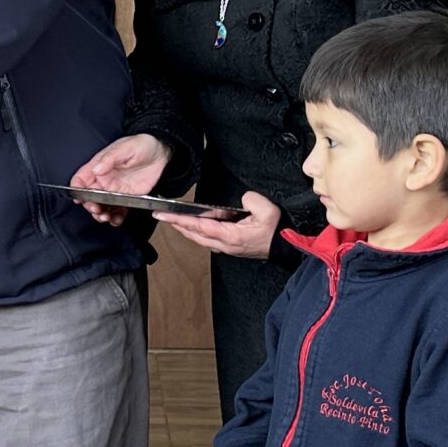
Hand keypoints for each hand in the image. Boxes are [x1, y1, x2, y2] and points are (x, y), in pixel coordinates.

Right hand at [71, 133, 172, 222]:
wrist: (160, 153)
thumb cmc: (141, 145)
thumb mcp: (125, 147)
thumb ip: (109, 158)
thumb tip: (96, 169)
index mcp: (99, 166)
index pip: (81, 178)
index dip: (76, 189)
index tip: (79, 198)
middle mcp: (104, 180)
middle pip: (89, 197)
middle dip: (90, 206)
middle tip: (96, 209)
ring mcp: (115, 190)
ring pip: (102, 206)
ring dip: (100, 214)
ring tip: (105, 217)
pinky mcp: (127, 198)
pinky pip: (118, 210)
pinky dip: (115, 218)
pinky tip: (116, 220)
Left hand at [154, 190, 281, 259]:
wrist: (287, 247)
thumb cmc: (278, 231)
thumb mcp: (268, 211)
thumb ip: (252, 201)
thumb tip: (242, 199)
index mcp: (231, 236)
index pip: (199, 226)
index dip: (180, 220)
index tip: (165, 215)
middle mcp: (225, 244)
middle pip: (194, 235)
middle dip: (176, 225)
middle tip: (160, 216)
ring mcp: (227, 247)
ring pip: (199, 239)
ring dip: (184, 230)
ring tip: (171, 220)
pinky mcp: (231, 247)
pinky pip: (207, 240)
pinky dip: (195, 232)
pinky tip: (192, 227)